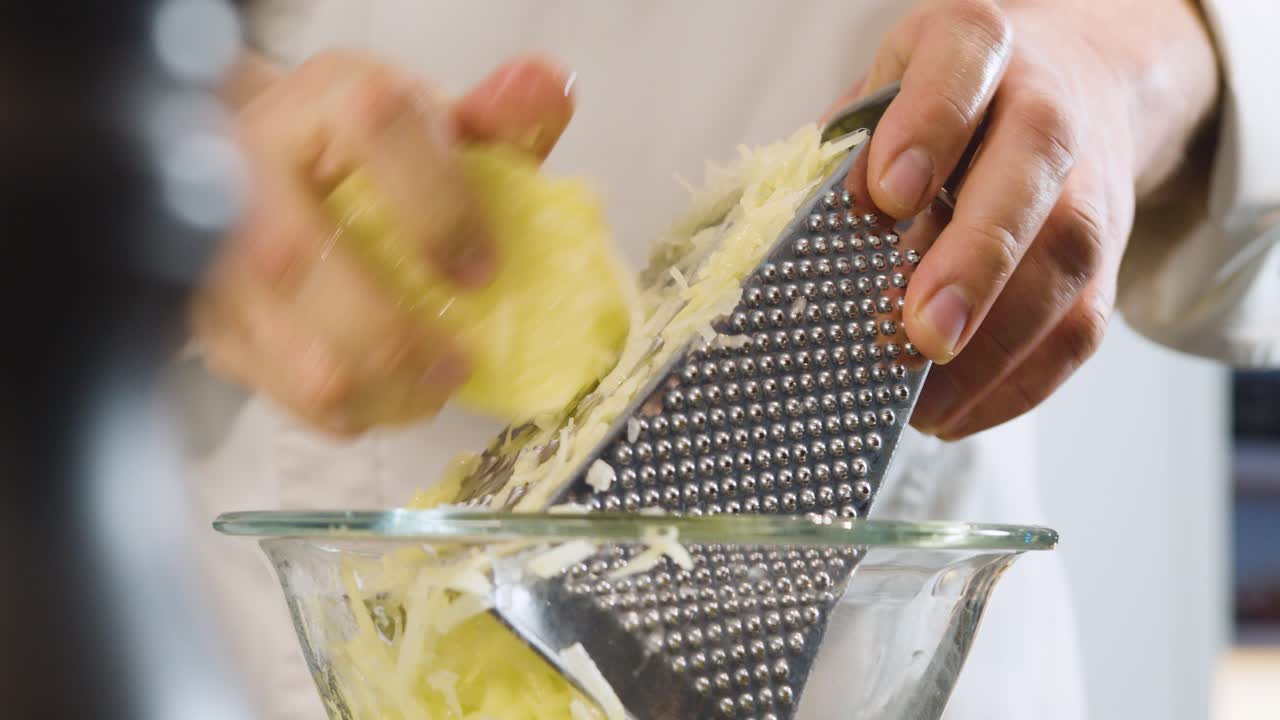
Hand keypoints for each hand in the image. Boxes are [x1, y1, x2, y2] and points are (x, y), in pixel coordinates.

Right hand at [194, 51, 574, 435]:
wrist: (260, 168)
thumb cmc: (360, 153)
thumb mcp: (428, 124)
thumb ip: (496, 119)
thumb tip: (548, 88)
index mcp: (321, 100)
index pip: (374, 128)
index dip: (437, 208)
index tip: (481, 270)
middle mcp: (247, 166)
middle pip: (301, 259)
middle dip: (396, 335)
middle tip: (458, 362)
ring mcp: (215, 253)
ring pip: (288, 347)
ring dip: (379, 388)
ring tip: (432, 385)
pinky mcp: (211, 322)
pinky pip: (281, 391)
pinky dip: (349, 410)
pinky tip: (388, 397)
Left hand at [831, 0, 1219, 439]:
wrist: (1083, 80)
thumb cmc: (954, 97)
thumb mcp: (891, 85)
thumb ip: (848, 148)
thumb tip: (803, 235)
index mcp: (977, 48)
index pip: (961, 71)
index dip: (928, 129)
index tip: (888, 194)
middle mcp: (1046, 109)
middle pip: (1030, 179)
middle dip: (978, 260)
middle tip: (925, 332)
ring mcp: (1088, 184)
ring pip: (1066, 264)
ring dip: (997, 345)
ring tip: (925, 400)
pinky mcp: (1106, 257)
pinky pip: (1079, 327)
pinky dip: (1018, 382)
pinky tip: (955, 412)